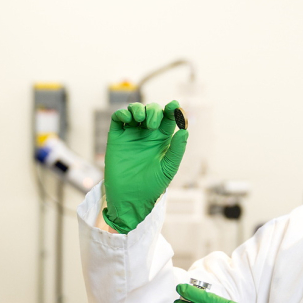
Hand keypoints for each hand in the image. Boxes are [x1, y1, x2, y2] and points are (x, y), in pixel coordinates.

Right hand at [102, 101, 188, 233]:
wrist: (130, 197)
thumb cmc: (152, 186)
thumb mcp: (168, 169)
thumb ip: (177, 150)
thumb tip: (184, 131)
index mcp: (162, 139)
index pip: (168, 118)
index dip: (172, 109)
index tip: (174, 106)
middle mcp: (147, 134)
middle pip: (152, 110)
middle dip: (154, 111)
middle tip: (153, 125)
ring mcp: (131, 134)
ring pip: (135, 110)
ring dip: (138, 108)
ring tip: (141, 119)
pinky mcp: (117, 138)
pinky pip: (118, 119)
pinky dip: (123, 114)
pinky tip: (129, 120)